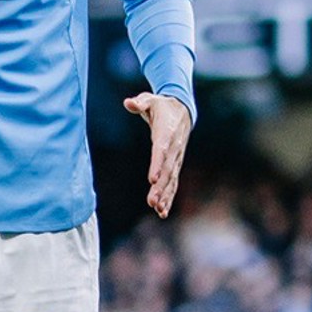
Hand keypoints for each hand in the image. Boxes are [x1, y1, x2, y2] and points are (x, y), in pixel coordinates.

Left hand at [123, 93, 190, 216]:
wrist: (183, 110)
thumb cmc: (161, 106)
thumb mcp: (150, 100)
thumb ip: (140, 103)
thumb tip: (129, 103)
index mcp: (166, 132)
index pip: (161, 150)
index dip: (157, 164)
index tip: (152, 179)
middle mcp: (174, 148)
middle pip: (167, 170)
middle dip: (161, 187)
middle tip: (152, 202)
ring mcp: (176, 158)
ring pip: (171, 179)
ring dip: (165, 195)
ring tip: (158, 210)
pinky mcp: (175, 164)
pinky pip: (173, 182)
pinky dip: (169, 196)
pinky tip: (162, 211)